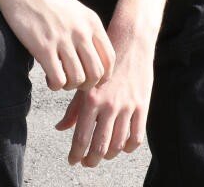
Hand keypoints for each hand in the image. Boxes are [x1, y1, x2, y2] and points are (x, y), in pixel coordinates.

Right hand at [0, 0, 114, 90]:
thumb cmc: (46, 1)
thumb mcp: (76, 11)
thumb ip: (87, 31)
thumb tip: (95, 59)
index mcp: (92, 22)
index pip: (110, 58)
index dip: (104, 75)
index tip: (91, 78)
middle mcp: (81, 31)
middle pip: (97, 73)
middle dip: (87, 85)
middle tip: (75, 82)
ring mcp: (63, 39)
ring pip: (78, 79)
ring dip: (69, 86)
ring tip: (60, 79)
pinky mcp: (43, 47)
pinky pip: (58, 79)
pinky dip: (55, 85)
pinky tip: (49, 77)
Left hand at [55, 30, 153, 165]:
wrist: (130, 41)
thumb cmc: (103, 61)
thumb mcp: (85, 82)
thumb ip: (74, 108)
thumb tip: (61, 128)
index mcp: (90, 99)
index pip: (81, 138)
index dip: (76, 155)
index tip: (73, 161)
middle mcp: (109, 105)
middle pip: (100, 146)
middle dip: (91, 160)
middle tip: (87, 163)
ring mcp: (127, 107)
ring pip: (119, 144)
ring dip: (109, 155)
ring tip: (103, 155)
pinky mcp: (142, 105)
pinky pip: (137, 136)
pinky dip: (129, 147)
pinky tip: (123, 147)